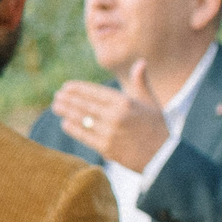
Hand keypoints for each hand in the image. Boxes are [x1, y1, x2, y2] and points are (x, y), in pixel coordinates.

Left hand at [53, 60, 169, 172]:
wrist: (165, 158)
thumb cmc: (158, 129)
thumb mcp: (152, 103)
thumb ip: (141, 83)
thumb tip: (140, 62)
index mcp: (126, 102)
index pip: (94, 92)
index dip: (77, 88)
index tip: (66, 87)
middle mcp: (116, 116)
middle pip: (84, 104)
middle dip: (67, 99)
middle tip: (57, 96)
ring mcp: (109, 132)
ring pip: (80, 118)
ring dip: (65, 111)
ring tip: (56, 107)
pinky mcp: (106, 148)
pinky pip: (83, 135)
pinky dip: (72, 128)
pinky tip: (65, 123)